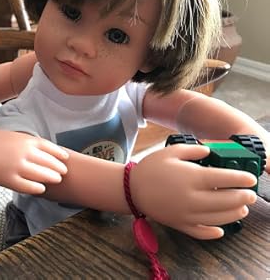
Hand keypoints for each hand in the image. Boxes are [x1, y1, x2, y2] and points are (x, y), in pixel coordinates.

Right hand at [0, 130, 68, 193]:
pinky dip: (38, 188)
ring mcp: (18, 168)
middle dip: (59, 167)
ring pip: (42, 175)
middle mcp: (24, 154)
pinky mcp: (11, 181)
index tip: (65, 158)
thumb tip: (40, 146)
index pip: (49, 147)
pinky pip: (29, 187)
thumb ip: (27, 141)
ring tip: (56, 180)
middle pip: (49, 162)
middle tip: (63, 171)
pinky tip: (41, 189)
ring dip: (51, 178)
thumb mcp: (12, 135)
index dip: (59, 153)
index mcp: (25, 141)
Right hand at [130, 145, 257, 239]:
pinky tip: (221, 228)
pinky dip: (214, 232)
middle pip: (225, 200)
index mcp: (190, 178)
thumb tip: (209, 151)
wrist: (131, 189)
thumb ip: (193, 150)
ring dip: (234, 214)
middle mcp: (191, 197)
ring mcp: (186, 213)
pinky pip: (201, 232)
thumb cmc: (151, 168)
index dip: (240, 179)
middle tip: (250, 194)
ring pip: (218, 218)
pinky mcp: (179, 224)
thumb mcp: (170, 151)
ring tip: (241, 209)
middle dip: (242, 197)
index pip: (223, 179)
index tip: (251, 179)